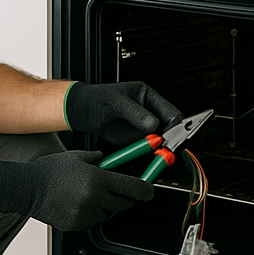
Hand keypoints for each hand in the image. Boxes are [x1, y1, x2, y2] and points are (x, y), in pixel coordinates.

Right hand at [0, 150, 154, 231]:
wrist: (27, 188)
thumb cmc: (49, 170)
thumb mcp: (76, 157)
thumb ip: (97, 158)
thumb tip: (110, 159)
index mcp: (96, 179)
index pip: (132, 187)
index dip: (145, 190)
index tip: (150, 191)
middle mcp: (93, 198)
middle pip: (123, 204)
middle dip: (126, 199)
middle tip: (122, 192)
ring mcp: (84, 214)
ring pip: (107, 214)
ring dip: (107, 206)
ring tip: (91, 195)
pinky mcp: (75, 225)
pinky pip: (92, 221)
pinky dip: (91, 214)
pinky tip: (79, 203)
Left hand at [64, 81, 181, 147]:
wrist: (79, 112)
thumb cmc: (95, 99)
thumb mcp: (115, 103)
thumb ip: (135, 113)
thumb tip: (154, 124)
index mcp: (147, 96)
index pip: (170, 112)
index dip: (174, 126)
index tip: (171, 138)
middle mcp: (148, 111)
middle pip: (169, 128)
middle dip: (169, 140)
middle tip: (166, 150)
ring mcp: (142, 126)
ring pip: (160, 141)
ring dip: (160, 149)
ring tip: (159, 156)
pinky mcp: (134, 139)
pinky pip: (146, 149)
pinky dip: (149, 155)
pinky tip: (150, 159)